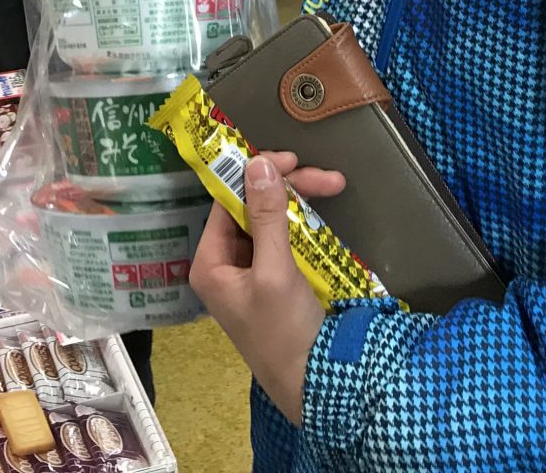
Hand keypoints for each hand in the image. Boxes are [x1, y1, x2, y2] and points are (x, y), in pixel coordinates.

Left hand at [192, 151, 347, 427]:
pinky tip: (325, 214)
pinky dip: (305, 226)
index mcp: (210, 263)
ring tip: (335, 186)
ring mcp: (251, 274)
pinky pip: (284, 242)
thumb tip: (257, 163)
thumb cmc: (284, 330)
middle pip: (251, 208)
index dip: (255, 174)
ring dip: (301, 204)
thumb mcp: (276, 270)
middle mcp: (226, 265)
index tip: (291, 160)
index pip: (226, 202)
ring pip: (271, 222)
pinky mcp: (276, 283)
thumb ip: (266, 216)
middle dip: (288, 190)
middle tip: (327, 178)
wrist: (312, 386)